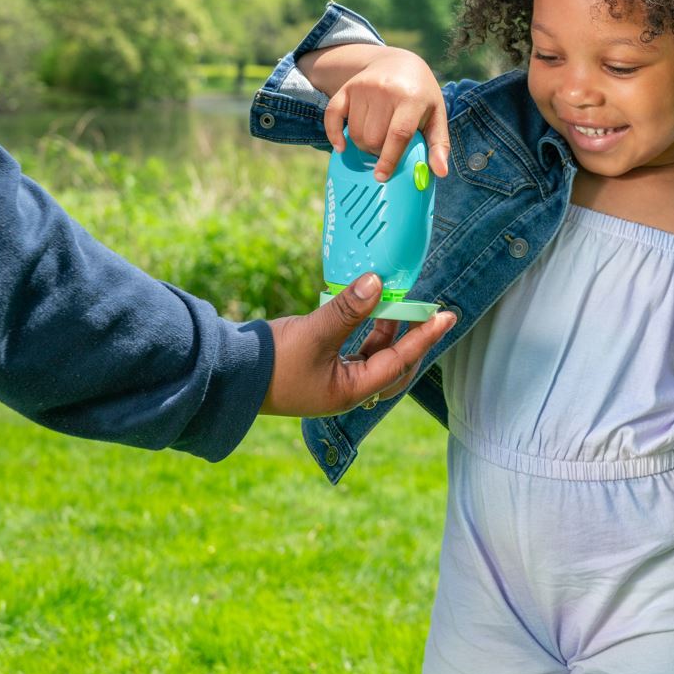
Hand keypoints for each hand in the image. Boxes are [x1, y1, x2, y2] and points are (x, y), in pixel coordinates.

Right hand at [260, 272, 455, 416]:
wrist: (226, 374)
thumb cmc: (270, 361)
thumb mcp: (314, 331)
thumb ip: (348, 308)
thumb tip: (378, 282)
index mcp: (352, 392)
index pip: (399, 362)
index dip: (424, 337)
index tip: (446, 317)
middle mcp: (348, 391)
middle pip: (394, 366)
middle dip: (413, 339)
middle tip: (430, 313)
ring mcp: (334, 383)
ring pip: (376, 358)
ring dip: (390, 333)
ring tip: (399, 305)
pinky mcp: (322, 370)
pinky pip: (357, 352)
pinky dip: (369, 333)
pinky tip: (371, 311)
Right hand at [322, 47, 450, 182]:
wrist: (399, 62)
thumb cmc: (421, 95)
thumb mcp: (437, 115)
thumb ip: (439, 144)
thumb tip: (441, 172)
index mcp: (411, 98)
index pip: (398, 134)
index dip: (389, 158)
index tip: (382, 176)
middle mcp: (385, 90)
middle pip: (373, 137)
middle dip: (378, 152)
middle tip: (386, 150)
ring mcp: (364, 87)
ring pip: (356, 132)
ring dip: (363, 144)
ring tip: (376, 139)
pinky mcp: (348, 87)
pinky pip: (332, 116)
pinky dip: (334, 134)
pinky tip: (342, 146)